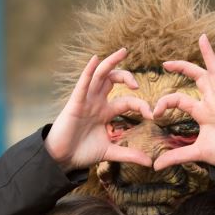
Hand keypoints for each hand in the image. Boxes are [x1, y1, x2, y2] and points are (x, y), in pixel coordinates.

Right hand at [46, 48, 153, 171]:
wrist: (62, 159)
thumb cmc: (82, 152)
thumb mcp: (110, 152)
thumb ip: (129, 154)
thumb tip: (150, 163)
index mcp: (106, 112)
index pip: (127, 101)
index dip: (141, 105)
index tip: (152, 115)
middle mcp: (97, 102)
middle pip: (113, 79)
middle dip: (127, 77)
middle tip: (137, 86)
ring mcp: (86, 100)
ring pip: (100, 75)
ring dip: (111, 62)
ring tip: (123, 52)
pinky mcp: (75, 103)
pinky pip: (83, 83)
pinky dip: (89, 70)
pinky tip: (95, 59)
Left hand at [152, 34, 214, 169]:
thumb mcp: (195, 152)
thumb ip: (175, 156)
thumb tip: (155, 166)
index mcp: (202, 111)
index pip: (179, 98)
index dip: (164, 102)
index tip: (154, 113)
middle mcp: (212, 100)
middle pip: (197, 77)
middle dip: (183, 67)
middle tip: (166, 62)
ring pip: (214, 71)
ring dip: (208, 55)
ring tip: (202, 38)